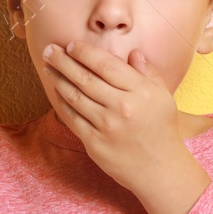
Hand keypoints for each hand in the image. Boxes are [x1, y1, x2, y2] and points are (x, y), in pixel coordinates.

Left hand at [41, 40, 184, 191]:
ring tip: (48, 66)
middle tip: (49, 49)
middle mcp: (122, 107)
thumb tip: (133, 52)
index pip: (106, 64)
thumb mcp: (163, 97)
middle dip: (64, 61)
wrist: (158, 169)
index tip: (71, 44)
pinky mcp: (94, 143)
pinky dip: (62, 102)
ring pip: (75, 96)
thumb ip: (148, 72)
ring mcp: (106, 126)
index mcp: (140, 91)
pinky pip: (72, 118)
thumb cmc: (161, 129)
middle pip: (85, 78)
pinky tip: (57, 91)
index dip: (85, 52)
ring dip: (58, 79)